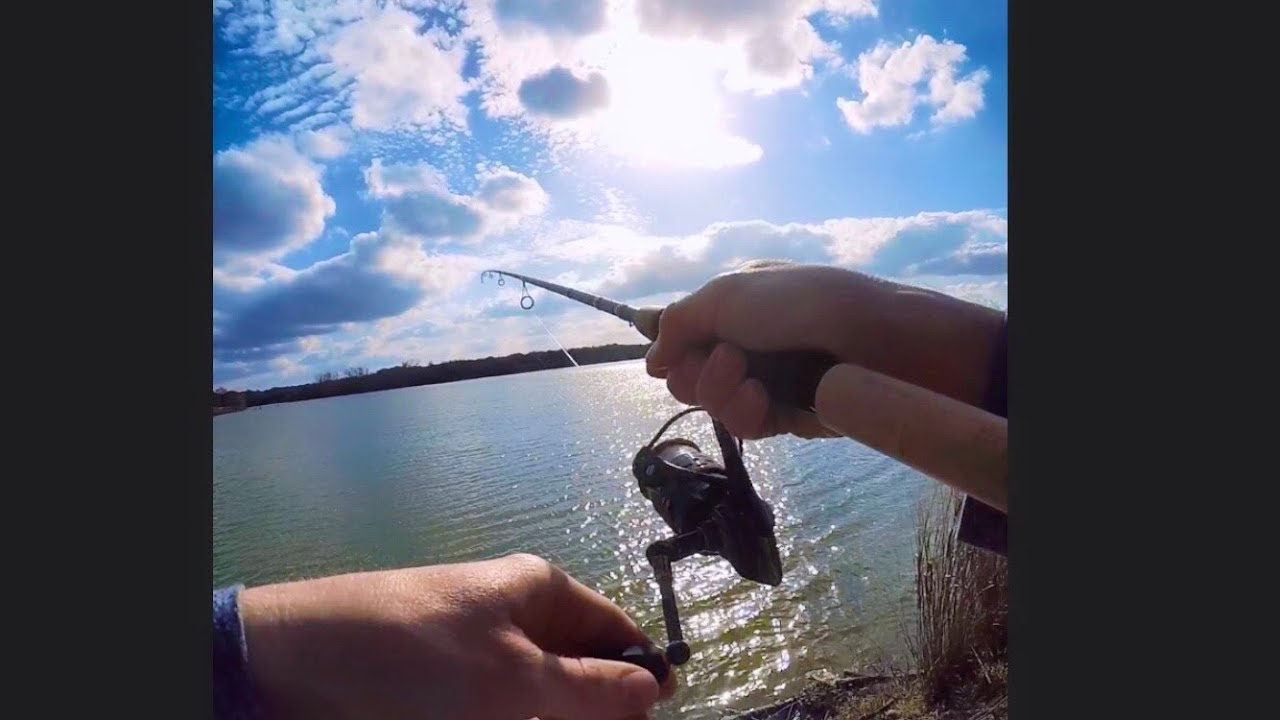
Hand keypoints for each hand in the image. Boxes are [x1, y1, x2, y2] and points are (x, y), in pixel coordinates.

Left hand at [239, 553, 675, 719]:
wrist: (291, 664)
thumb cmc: (415, 659)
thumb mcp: (513, 679)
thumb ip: (588, 689)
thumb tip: (654, 686)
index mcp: (537, 591)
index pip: (614, 629)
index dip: (641, 676)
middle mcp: (510, 616)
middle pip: (577, 672)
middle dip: (591, 712)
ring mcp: (472, 654)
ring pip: (534, 699)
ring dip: (548, 717)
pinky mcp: (439, 688)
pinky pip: (496, 708)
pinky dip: (508, 718)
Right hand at [646, 261, 1004, 438]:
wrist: (874, 339)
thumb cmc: (802, 302)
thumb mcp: (728, 294)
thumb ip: (679, 323)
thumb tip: (652, 363)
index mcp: (734, 307)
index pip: (682, 338)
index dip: (673, 348)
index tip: (678, 348)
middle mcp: (745, 345)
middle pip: (688, 378)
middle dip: (697, 372)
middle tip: (730, 358)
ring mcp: (765, 382)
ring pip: (711, 406)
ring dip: (720, 392)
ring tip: (749, 379)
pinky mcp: (786, 418)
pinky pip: (744, 428)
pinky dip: (744, 414)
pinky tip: (761, 400)